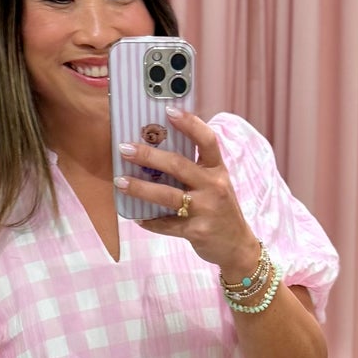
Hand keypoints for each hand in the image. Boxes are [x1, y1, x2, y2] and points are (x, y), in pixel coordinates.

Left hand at [114, 109, 256, 280]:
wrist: (237, 246)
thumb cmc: (220, 209)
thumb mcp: (215, 184)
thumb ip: (194, 169)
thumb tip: (157, 151)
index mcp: (217, 170)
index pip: (207, 141)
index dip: (190, 123)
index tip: (168, 110)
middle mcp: (214, 187)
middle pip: (178, 165)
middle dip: (148, 155)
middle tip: (124, 149)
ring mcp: (206, 210)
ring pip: (168, 196)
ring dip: (140, 188)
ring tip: (120, 182)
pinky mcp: (197, 231)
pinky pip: (167, 224)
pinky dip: (150, 221)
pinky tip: (137, 216)